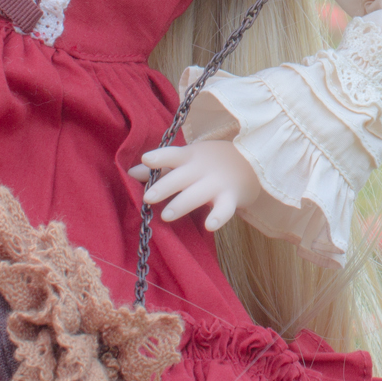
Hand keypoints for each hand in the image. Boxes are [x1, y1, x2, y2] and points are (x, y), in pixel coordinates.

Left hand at [128, 139, 262, 230]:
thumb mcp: (187, 159)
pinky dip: (218, 217)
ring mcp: (216, 183)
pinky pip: (225, 209)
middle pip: (181, 177)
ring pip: (198, 194)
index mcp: (189, 157)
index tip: (146, 159)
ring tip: (166, 216)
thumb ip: (160, 167)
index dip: (160, 157)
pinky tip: (209, 226)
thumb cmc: (209, 163)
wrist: (251, 163)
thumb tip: (130, 172)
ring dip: (182, 203)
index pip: (172, 155)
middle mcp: (201, 169)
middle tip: (148, 197)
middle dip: (165, 186)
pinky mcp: (231, 198)